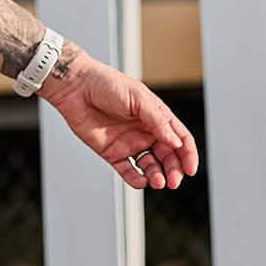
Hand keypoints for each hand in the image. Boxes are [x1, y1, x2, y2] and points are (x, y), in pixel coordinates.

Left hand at [44, 57, 199, 189]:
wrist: (75, 86)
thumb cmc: (106, 84)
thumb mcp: (137, 97)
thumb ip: (157, 120)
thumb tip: (176, 142)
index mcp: (155, 117)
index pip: (180, 139)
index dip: (188, 154)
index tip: (191, 169)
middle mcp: (145, 132)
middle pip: (168, 156)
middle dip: (174, 170)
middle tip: (174, 180)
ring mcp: (129, 143)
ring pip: (150, 167)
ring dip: (157, 176)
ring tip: (158, 182)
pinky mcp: (111, 152)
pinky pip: (127, 170)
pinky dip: (136, 179)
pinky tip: (140, 181)